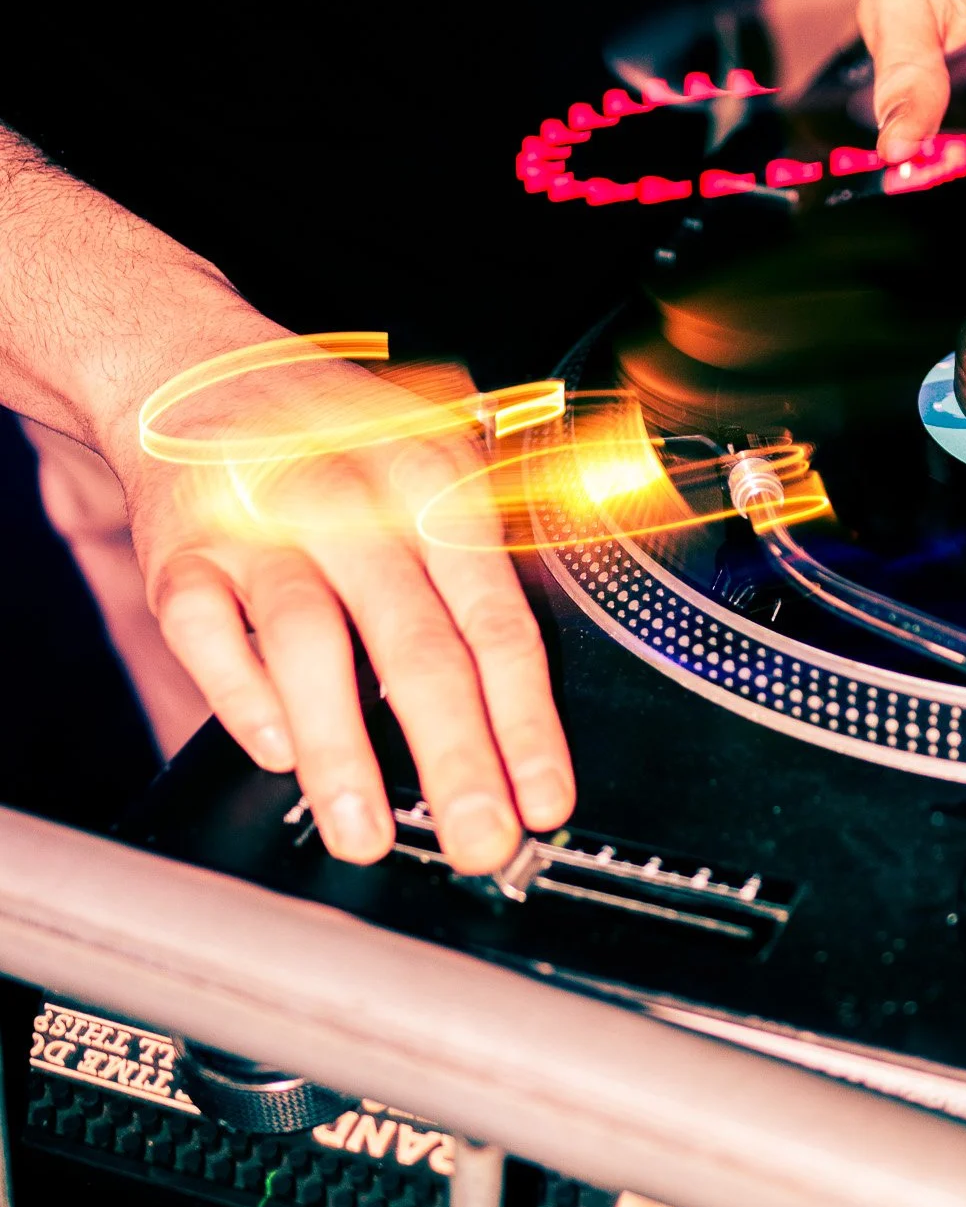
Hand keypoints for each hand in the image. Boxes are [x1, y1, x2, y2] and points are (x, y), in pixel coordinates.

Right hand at [115, 331, 575, 874]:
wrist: (195, 370)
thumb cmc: (333, 447)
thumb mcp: (430, 473)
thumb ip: (475, 579)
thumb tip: (519, 721)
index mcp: (433, 486)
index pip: (496, 619)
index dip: (525, 719)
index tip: (544, 797)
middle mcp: (351, 502)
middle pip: (416, 639)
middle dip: (456, 754)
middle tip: (479, 837)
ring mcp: (259, 526)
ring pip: (308, 639)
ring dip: (342, 748)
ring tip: (366, 832)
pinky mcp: (180, 552)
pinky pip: (205, 630)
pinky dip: (240, 693)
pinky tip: (275, 750)